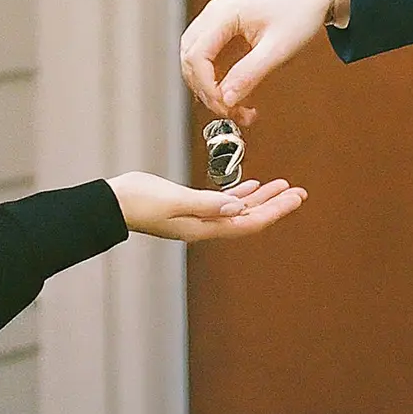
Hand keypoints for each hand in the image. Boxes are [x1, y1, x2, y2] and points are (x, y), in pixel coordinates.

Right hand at [106, 173, 305, 240]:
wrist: (112, 203)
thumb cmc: (139, 201)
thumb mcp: (174, 200)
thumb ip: (206, 204)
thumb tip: (238, 209)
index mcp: (204, 228)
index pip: (249, 223)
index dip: (275, 210)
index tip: (296, 197)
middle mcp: (205, 226)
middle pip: (250, 218)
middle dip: (276, 205)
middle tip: (300, 192)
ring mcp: (198, 218)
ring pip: (239, 209)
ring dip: (262, 198)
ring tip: (283, 186)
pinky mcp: (190, 207)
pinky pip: (224, 203)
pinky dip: (241, 194)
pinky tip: (251, 185)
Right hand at [180, 0, 334, 124]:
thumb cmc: (299, 10)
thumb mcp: (278, 47)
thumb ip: (249, 74)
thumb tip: (226, 100)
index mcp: (222, 14)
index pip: (196, 57)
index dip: (207, 87)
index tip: (226, 106)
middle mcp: (213, 15)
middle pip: (190, 61)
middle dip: (207, 91)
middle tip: (232, 112)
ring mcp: (217, 22)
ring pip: (196, 62)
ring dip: (212, 88)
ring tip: (238, 108)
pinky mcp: (224, 31)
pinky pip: (209, 59)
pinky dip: (218, 80)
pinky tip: (236, 94)